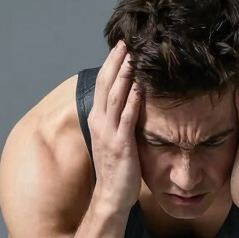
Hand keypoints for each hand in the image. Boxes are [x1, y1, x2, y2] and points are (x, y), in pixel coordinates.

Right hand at [88, 40, 143, 213]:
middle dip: (115, 62)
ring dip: (124, 75)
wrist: (111, 196)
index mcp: (98, 119)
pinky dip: (132, 101)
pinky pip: (126, 119)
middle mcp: (99, 122)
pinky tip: (140, 87)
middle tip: (126, 41)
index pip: (102, 85)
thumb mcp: (114, 138)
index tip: (120, 46)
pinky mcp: (121, 145)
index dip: (110, 64)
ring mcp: (109, 133)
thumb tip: (131, 99)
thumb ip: (118, 119)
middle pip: (106, 84)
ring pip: (115, 97)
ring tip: (133, 56)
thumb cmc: (117, 168)